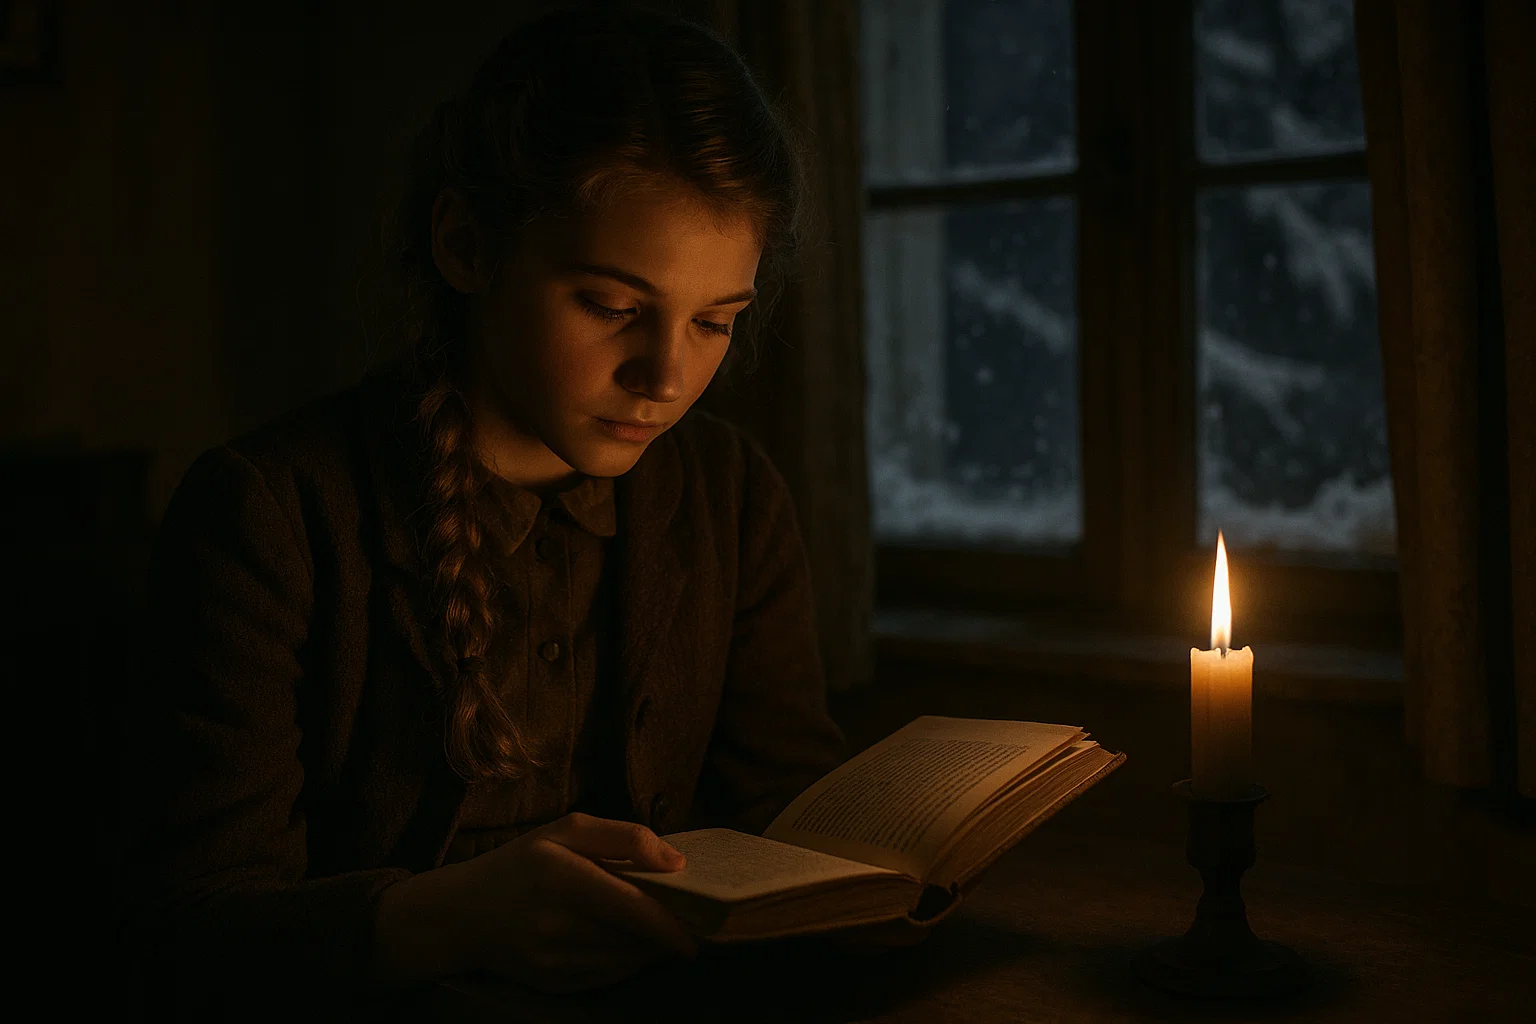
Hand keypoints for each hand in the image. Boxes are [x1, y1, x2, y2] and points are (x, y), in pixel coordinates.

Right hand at [459, 812, 697, 991]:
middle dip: (661, 935)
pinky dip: (623, 965)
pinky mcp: (550, 984)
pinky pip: (605, 979)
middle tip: (679, 922)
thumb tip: (676, 862)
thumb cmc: (523, 862)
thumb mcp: (568, 829)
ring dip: (645, 951)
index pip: (631, 909)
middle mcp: (555, 925)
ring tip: (650, 931)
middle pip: (631, 940)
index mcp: (561, 877)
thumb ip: (625, 837)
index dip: (669, 925)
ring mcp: (550, 961)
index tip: (696, 933)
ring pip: (622, 964)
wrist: (464, 913)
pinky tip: (622, 946)